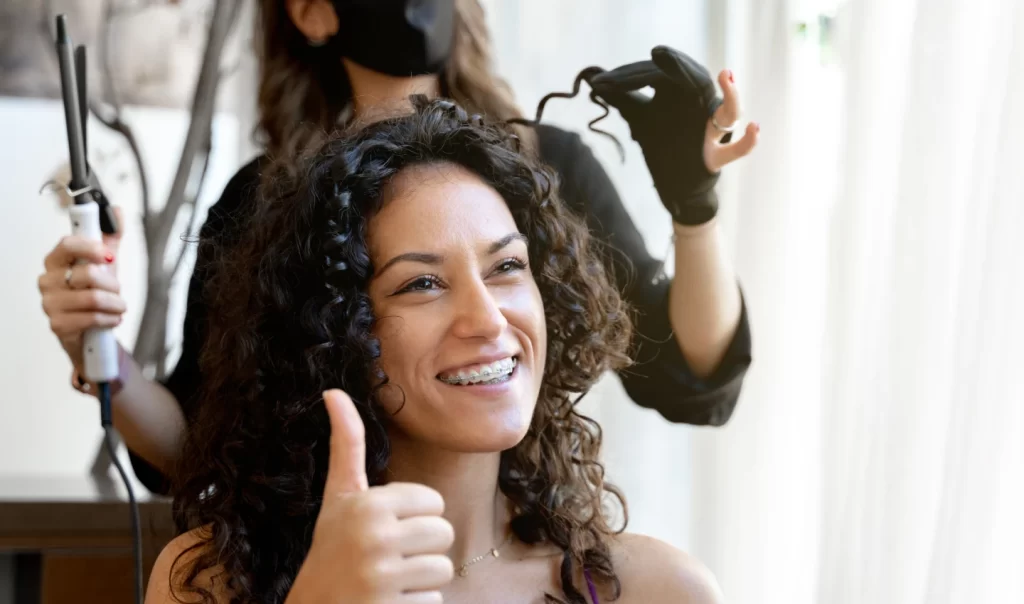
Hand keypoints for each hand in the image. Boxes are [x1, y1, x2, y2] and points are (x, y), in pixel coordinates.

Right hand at [38, 206, 125, 372]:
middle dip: (113, 284)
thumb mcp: (105, 264)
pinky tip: (112, 319)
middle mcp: (48, 280)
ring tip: (118, 307)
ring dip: (116, 304)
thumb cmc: (94, 292)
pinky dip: (109, 319)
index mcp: (57, 260)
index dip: (91, 247)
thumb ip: (110, 238)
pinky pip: (92, 318)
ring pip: (93, 298)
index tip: (109, 255)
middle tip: (118, 291)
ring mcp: (49, 303)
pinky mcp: (57, 325)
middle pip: (88, 274)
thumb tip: (116, 211)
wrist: (89, 329)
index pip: (68, 244)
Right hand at [288, 390, 454, 603]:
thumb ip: (346, 445)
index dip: (414, 518)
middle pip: (443, 534)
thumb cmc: (331, 548)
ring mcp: (383, 578)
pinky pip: (436, 602)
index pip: (434, 502)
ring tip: (387, 581)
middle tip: (387, 558)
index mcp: (366, 504)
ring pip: (443, 569)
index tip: (383, 529)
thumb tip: (333, 391)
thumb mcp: (338, 496)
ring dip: (421, 580)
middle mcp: (373, 538)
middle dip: (421, 549)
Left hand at [589, 46, 758, 224]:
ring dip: (731, 96)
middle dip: (680, 69)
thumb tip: (595, 81)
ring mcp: (713, 134)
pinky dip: (749, 141)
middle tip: (659, 55)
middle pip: (699, 84)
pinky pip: (737, 151)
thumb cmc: (662, 148)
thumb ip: (624, 100)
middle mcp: (703, 110)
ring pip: (728, 113)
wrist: (676, 188)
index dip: (646, 71)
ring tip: (726, 76)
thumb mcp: (642, 120)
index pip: (669, 74)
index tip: (623, 71)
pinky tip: (755, 127)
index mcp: (684, 97)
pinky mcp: (715, 159)